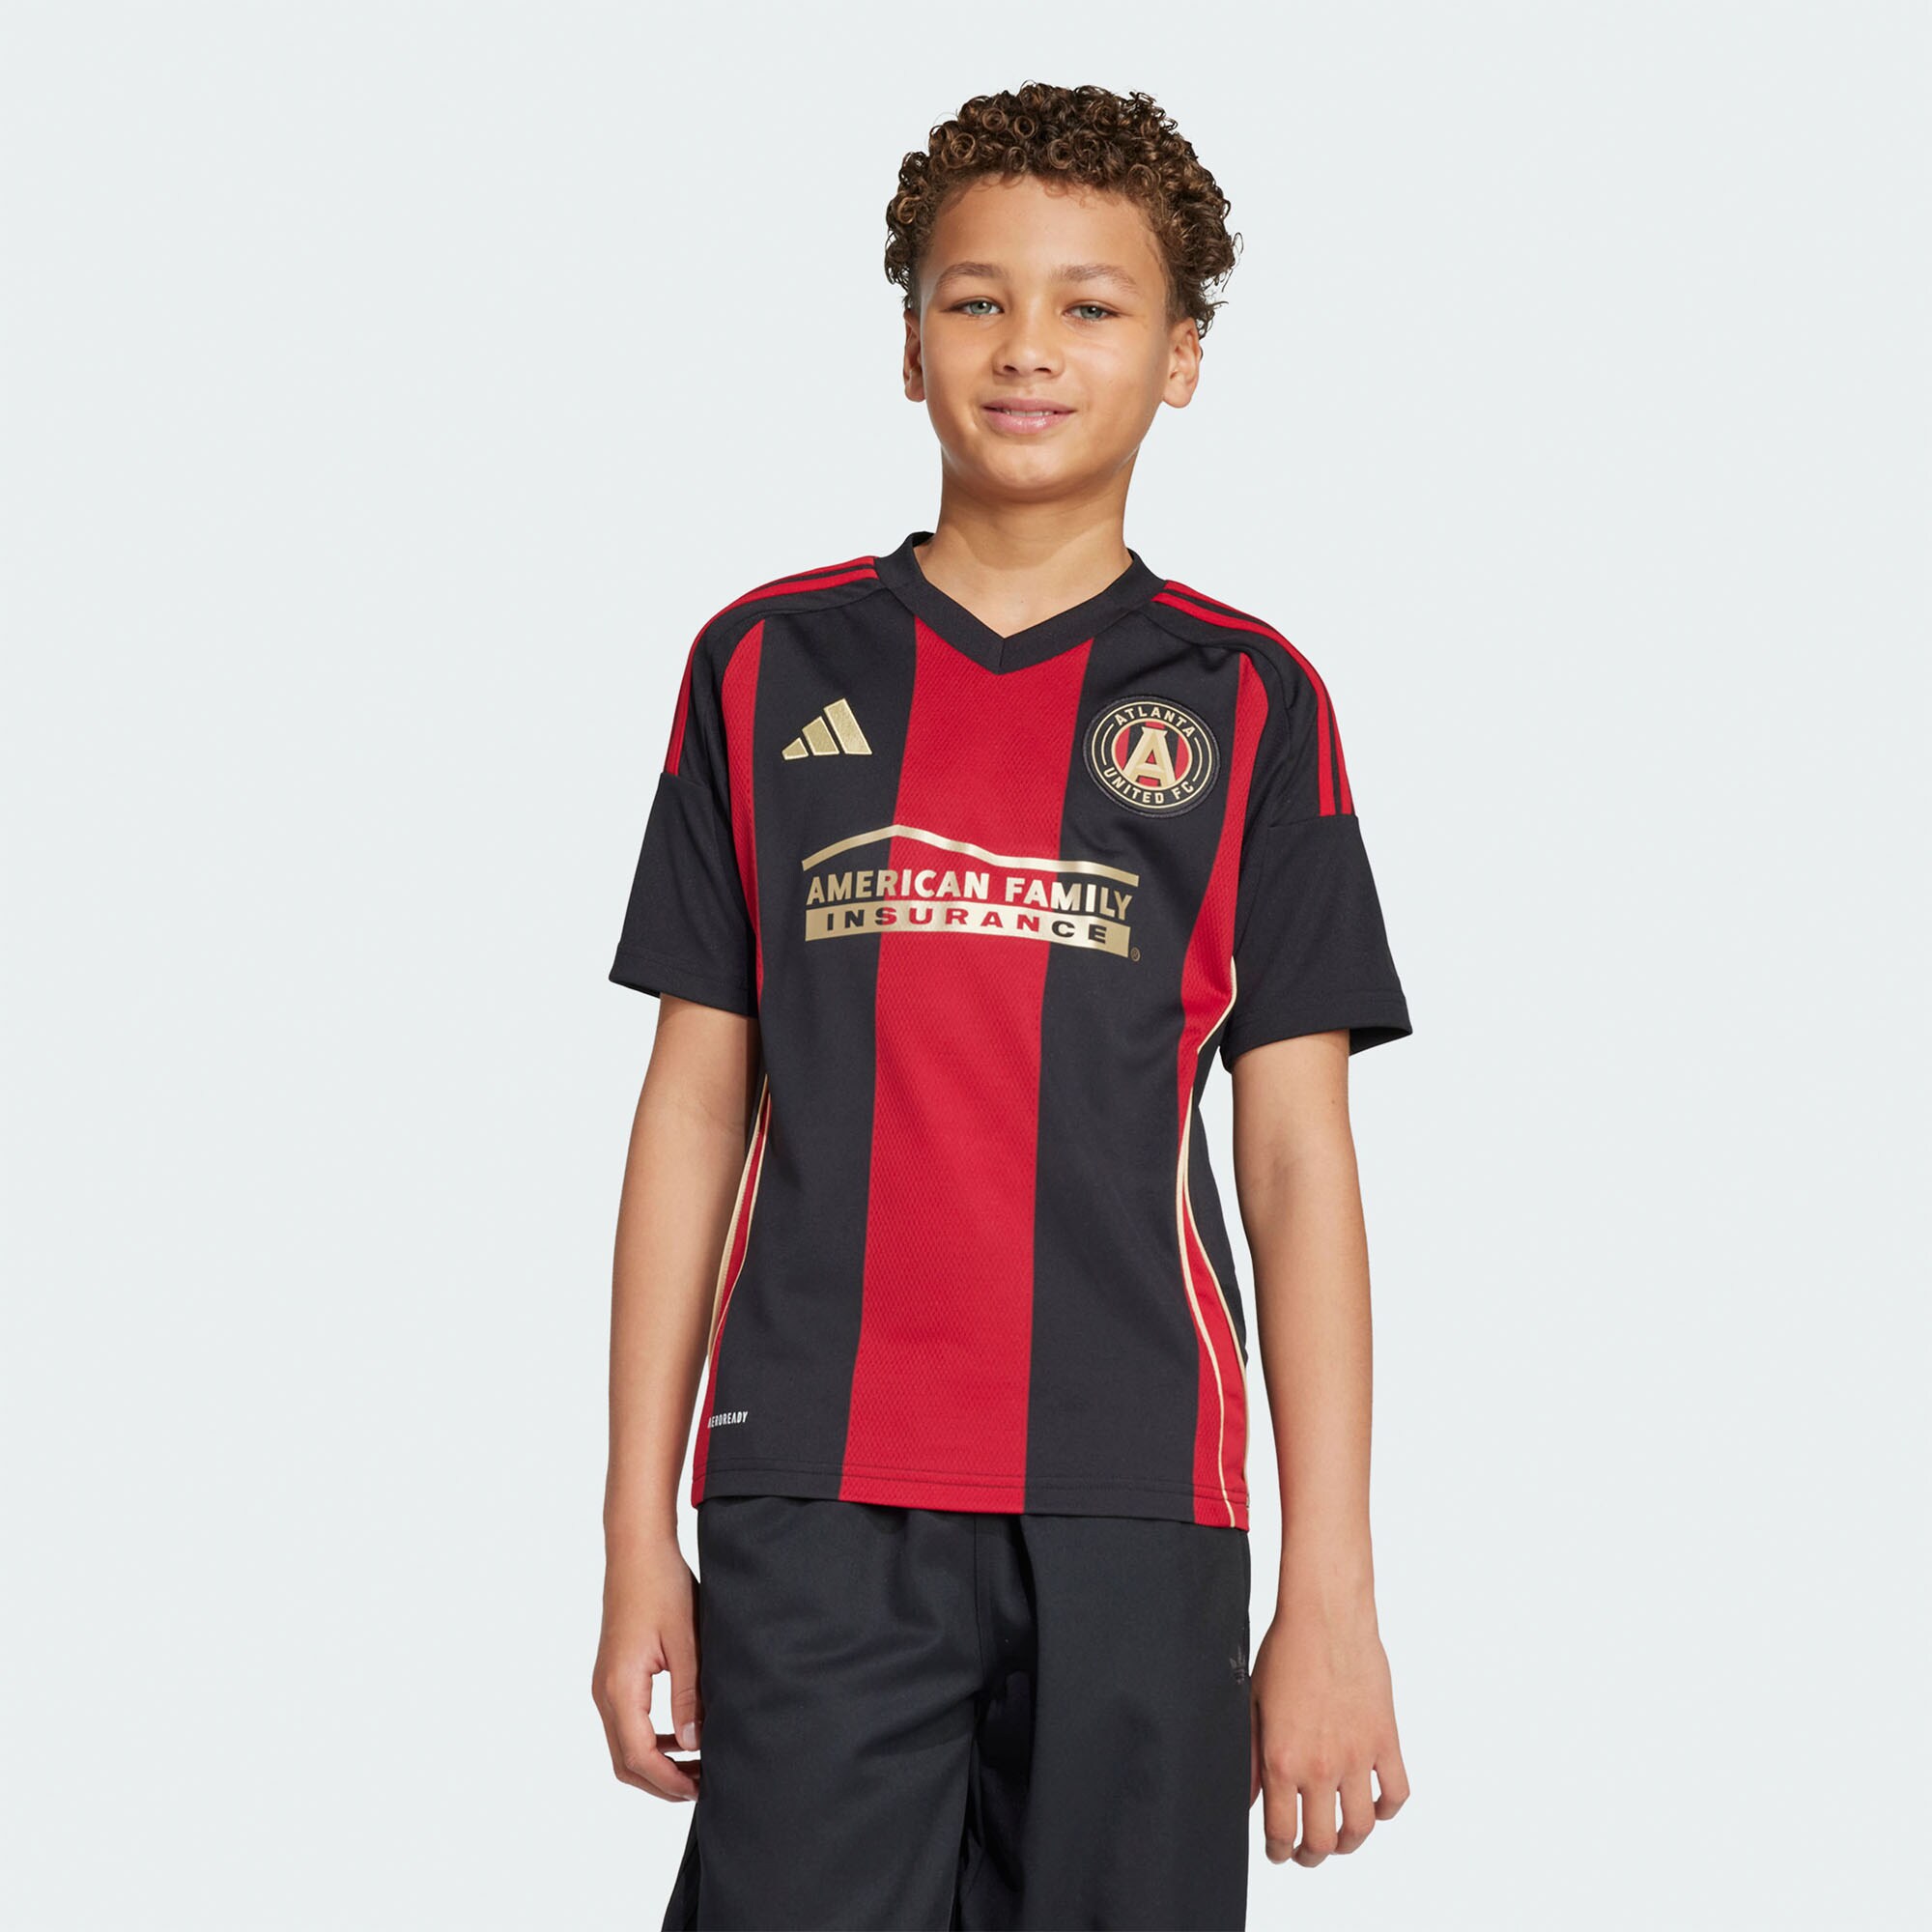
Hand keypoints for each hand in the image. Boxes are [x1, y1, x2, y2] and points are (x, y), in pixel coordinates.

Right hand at [591, 1535, 703, 1800]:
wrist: (637, 1550)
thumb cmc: (662, 1587)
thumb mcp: (685, 1641)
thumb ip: (688, 1695)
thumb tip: (694, 1744)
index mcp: (621, 1687)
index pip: (639, 1756)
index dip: (669, 1781)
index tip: (701, 1789)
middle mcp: (605, 1692)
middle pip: (626, 1761)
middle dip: (661, 1782)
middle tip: (702, 1785)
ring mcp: (605, 1685)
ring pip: (624, 1746)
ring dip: (656, 1764)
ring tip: (697, 1765)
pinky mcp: (613, 1676)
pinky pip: (626, 1723)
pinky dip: (650, 1741)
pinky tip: (681, 1735)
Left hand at [1249, 1599, 1408, 1865]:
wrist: (1326, 1617)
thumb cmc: (1286, 1652)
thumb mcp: (1253, 1705)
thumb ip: (1250, 1758)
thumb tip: (1249, 1799)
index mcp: (1283, 1759)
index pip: (1282, 1830)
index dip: (1279, 1851)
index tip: (1278, 1852)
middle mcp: (1322, 1766)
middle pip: (1324, 1841)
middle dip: (1311, 1856)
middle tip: (1306, 1853)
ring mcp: (1357, 1756)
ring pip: (1361, 1828)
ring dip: (1349, 1842)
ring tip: (1339, 1838)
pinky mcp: (1386, 1741)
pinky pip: (1396, 1794)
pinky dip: (1386, 1809)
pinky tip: (1373, 1805)